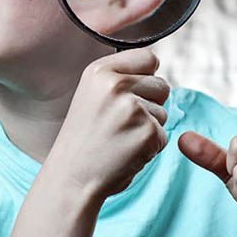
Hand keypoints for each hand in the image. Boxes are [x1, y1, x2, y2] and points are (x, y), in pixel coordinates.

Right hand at [48, 47, 169, 202]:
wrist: (71, 179)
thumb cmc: (85, 137)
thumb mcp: (92, 94)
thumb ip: (120, 77)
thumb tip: (156, 69)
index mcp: (100, 71)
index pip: (148, 57)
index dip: (146, 77)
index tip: (130, 94)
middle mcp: (116, 85)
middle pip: (162, 85)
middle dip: (150, 104)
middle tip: (122, 122)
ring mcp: (133, 109)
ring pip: (164, 112)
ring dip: (149, 127)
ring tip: (120, 138)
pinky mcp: (147, 133)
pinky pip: (164, 135)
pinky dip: (151, 147)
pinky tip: (126, 152)